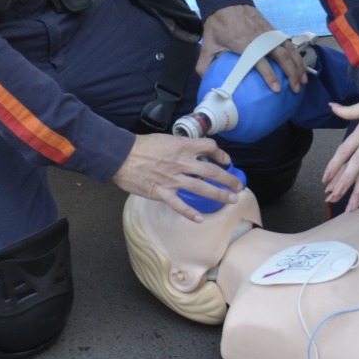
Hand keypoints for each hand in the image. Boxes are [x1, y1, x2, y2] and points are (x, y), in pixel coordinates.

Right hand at [110, 133, 240, 221]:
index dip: (221, 154)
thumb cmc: (140, 146)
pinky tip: (200, 219)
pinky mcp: (161, 192)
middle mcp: (181, 163)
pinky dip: (190, 213)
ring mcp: (172, 179)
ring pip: (200, 188)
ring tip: (231, 200)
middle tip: (239, 186)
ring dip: (218, 194)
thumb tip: (192, 152)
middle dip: (228, 179)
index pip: (209, 147)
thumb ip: (180, 147)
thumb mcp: (165, 140)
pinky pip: (178, 205)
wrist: (120, 156)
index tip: (226, 161)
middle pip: (211, 171)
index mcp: (182, 147)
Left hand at [199, 4, 306, 92]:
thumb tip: (206, 82)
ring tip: (303, 80)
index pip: (261, 62)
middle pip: (282, 56)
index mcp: (245, 43)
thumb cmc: (218, 24)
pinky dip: (296, 54)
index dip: (270, 76)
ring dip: (298, 65)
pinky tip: (300, 64)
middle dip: (291, 73)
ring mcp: (269, 32)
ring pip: (289, 49)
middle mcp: (261, 38)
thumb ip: (205, 64)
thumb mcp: (208, 44)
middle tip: (296, 88)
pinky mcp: (273, 29)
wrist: (226, 1)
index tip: (277, 88)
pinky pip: (288, 43)